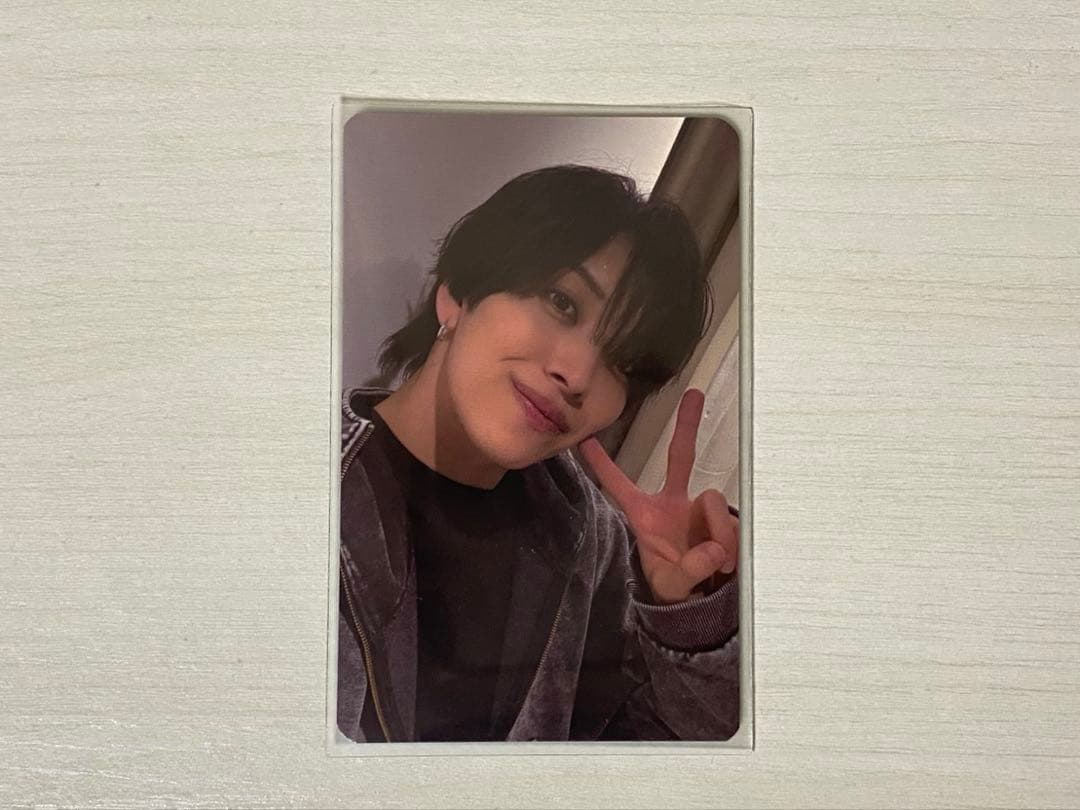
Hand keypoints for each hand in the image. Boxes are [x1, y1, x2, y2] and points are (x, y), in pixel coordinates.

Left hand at [577, 388, 738, 604]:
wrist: (701, 599)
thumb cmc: (674, 585)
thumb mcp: (672, 583)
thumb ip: (689, 569)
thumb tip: (713, 551)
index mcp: (647, 515)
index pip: (620, 486)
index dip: (603, 464)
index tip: (584, 439)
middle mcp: (674, 504)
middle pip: (681, 456)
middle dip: (688, 425)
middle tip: (695, 394)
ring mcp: (700, 509)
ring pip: (714, 500)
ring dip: (719, 531)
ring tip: (717, 563)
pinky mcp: (725, 519)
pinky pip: (734, 521)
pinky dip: (733, 542)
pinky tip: (728, 563)